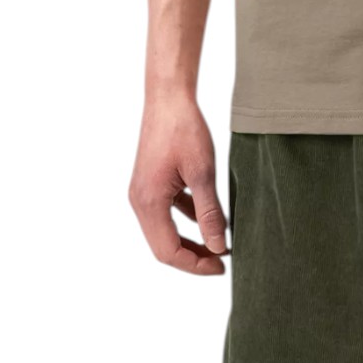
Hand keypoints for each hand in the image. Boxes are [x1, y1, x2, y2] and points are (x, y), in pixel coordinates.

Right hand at [128, 92, 228, 273]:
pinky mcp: (151, 182)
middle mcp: (140, 202)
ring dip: (189, 240)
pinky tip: (206, 218)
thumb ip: (209, 212)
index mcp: (149, 203)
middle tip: (222, 260)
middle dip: (192, 256)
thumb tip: (217, 247)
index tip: (221, 266)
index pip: (168, 251)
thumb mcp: (202, 172)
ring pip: (164, 230)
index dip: (195, 264)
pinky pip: (166, 212)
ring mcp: (143, 192)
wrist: (168, 96)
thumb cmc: (184, 129)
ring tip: (217, 244)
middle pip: (163, 246)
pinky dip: (185, 220)